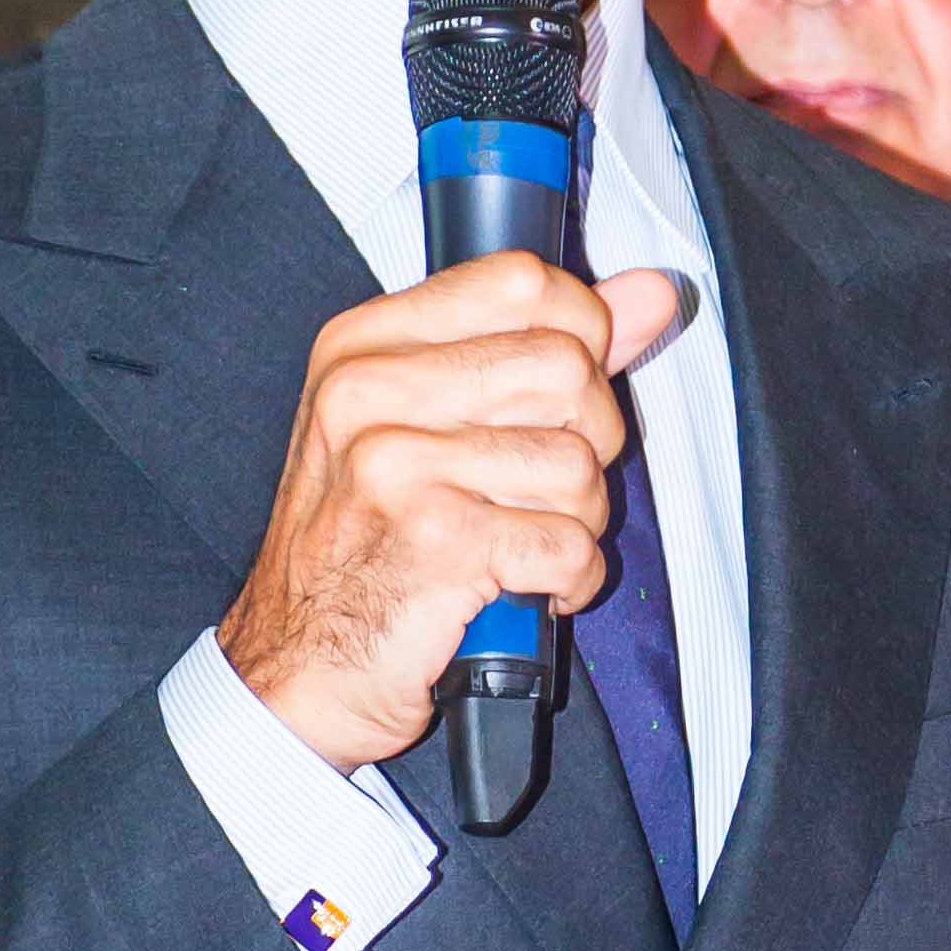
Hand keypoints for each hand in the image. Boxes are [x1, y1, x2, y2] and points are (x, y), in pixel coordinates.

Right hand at [217, 249, 687, 776]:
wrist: (298, 670)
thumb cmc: (360, 547)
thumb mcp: (421, 424)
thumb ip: (540, 348)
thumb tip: (652, 294)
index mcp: (363, 347)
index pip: (521, 281)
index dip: (580, 331)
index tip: (566, 388)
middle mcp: (369, 393)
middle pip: (565, 369)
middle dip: (586, 440)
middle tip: (540, 487)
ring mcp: (399, 467)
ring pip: (577, 464)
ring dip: (575, 521)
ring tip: (521, 542)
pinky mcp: (439, 543)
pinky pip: (571, 545)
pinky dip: (568, 581)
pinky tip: (523, 588)